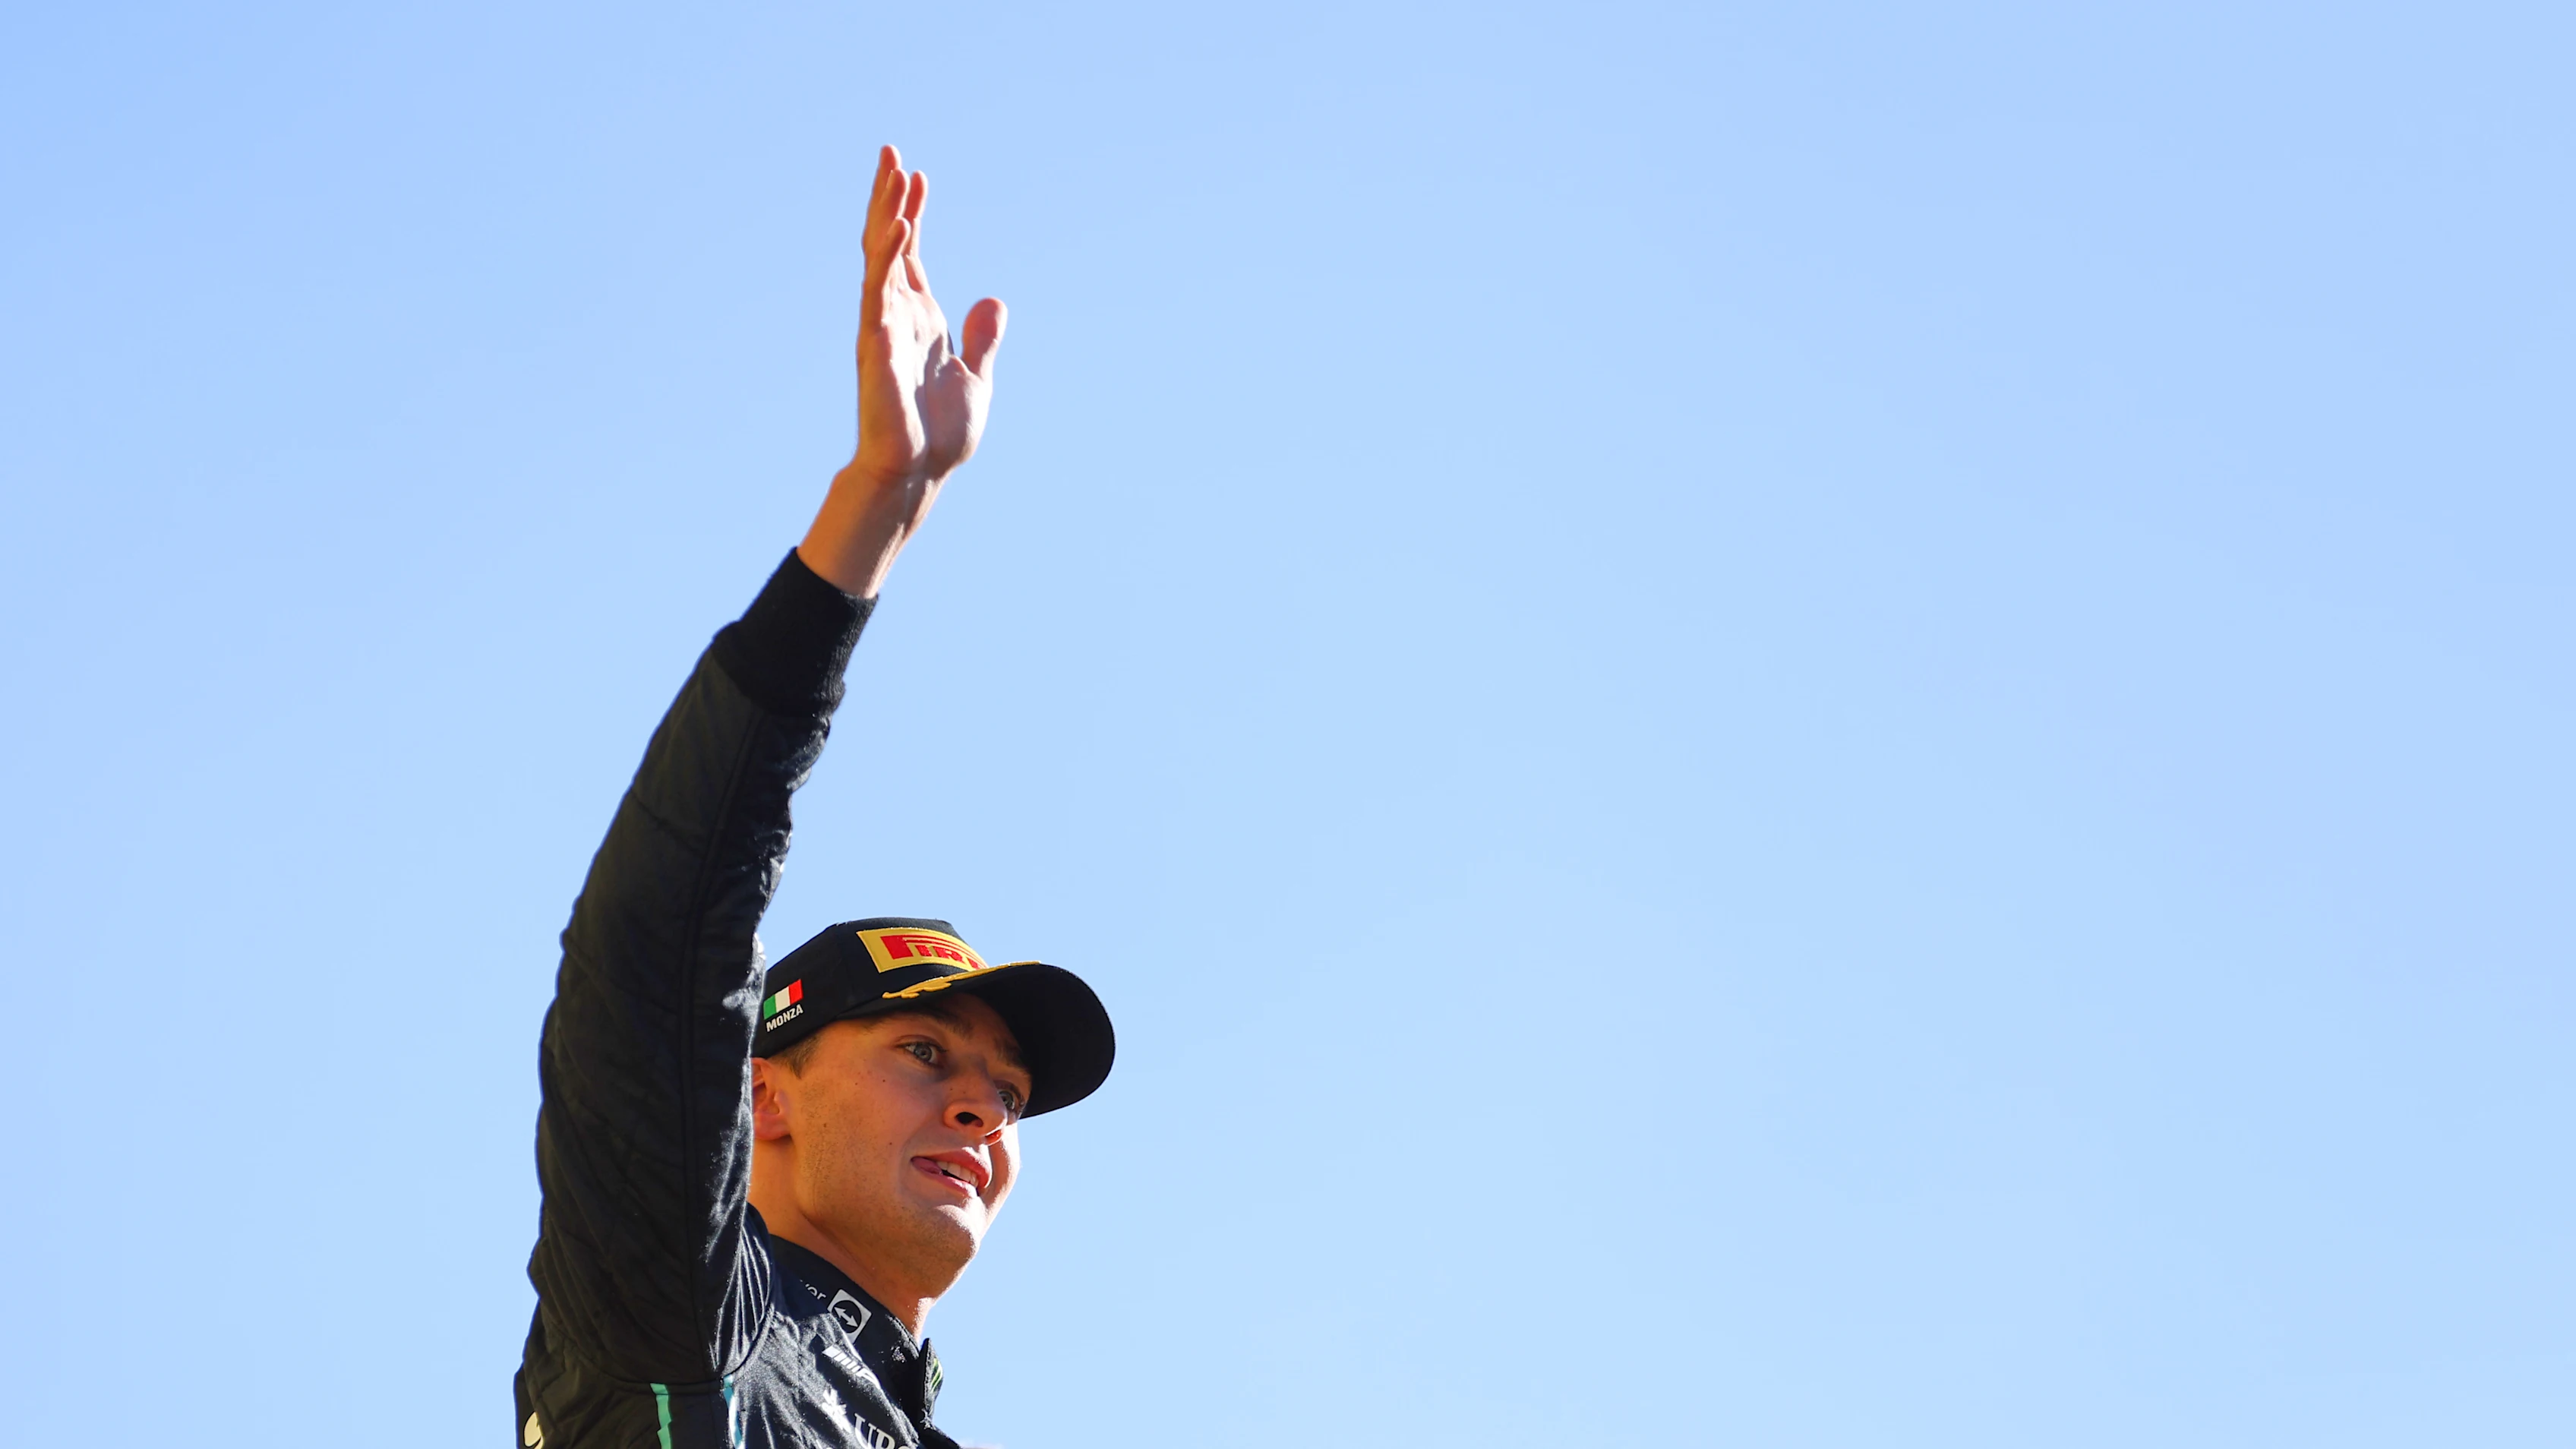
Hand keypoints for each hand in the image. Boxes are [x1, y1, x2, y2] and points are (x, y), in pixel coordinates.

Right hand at [799, 145, 1006, 597]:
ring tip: (891, 180)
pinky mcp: (877, 351)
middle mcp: (896, 315)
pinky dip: (884, 266)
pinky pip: (877, 299)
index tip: (918, 174)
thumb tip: (993, 301)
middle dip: (889, 199)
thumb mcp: (975, 378)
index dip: (912, 213)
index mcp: (920, 318)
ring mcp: (882, 330)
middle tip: (891, 153)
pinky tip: (891, 234)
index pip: (911, 253)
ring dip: (885, 220)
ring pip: (879, 262)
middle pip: (889, 244)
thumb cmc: (939, 435)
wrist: (919, 474)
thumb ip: (982, 339)